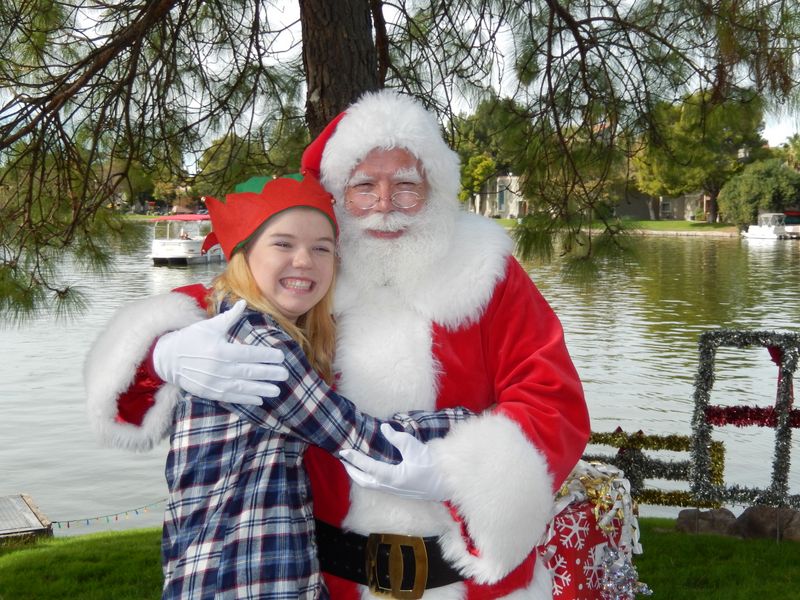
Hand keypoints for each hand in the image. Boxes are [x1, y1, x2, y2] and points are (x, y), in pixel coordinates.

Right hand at [152, 299, 288, 403]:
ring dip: (261, 389)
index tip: (281, 356)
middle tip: (285, 374)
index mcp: (220, 350)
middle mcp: (218, 368)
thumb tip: (243, 303)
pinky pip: (231, 397)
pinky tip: (259, 400)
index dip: (266, 356)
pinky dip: (246, 399)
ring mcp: (213, 382)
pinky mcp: (209, 392)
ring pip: (242, 387)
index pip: (249, 354)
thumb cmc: (190, 338)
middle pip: (248, 372)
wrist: (166, 358)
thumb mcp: (209, 326)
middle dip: (269, 373)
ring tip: (277, 390)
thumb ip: (229, 317)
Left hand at [339, 424, 450, 500]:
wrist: (446, 481)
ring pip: (371, 485)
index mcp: (392, 477)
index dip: (354, 458)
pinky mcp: (400, 491)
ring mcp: (395, 490)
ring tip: (353, 465)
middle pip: (364, 481)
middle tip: (344, 459)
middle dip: (352, 470)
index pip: (367, 467)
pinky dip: (370, 477)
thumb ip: (397, 438)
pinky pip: (378, 485)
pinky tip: (371, 470)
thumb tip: (384, 428)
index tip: (344, 451)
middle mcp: (390, 486)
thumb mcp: (414, 448)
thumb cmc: (431, 464)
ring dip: (360, 475)